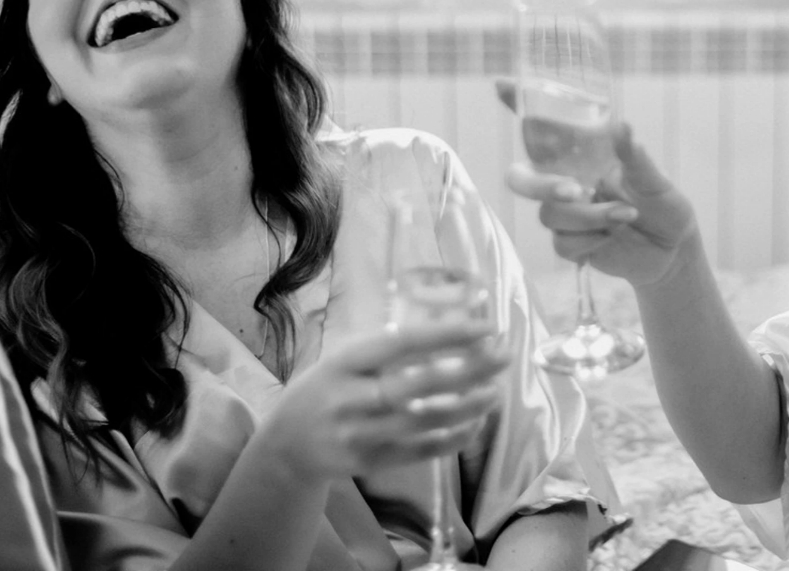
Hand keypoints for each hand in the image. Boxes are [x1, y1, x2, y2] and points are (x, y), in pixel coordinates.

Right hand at [253, 322, 508, 483]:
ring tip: (496, 391)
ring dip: (467, 405)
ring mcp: (359, 433)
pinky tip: (476, 423)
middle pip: (418, 383)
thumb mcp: (343, 359)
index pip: (401, 342)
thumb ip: (385, 347)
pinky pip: (420, 451)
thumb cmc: (326, 389)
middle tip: (504, 356)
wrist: (285, 446)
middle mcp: (350, 397)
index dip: (446, 334)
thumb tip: (451, 327)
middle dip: (468, 369)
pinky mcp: (369, 462)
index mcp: (345, 361)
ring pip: (424, 420)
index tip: (485, 326)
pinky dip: (452, 438)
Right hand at [505, 122, 701, 288]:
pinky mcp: (570, 244)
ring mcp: (564, 214)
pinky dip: (593, 239)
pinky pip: (563, 243)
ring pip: (550, 214)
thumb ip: (635, 157)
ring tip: (627, 214)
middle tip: (574, 190)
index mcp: (580, 156)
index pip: (541, 128)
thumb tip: (623, 128)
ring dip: (591, 216)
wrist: (672, 248)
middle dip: (541, 185)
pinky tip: (613, 235)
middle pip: (520, 180)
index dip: (518, 105)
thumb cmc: (661, 203)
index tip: (503, 84)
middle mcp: (565, 181)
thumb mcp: (652, 177)